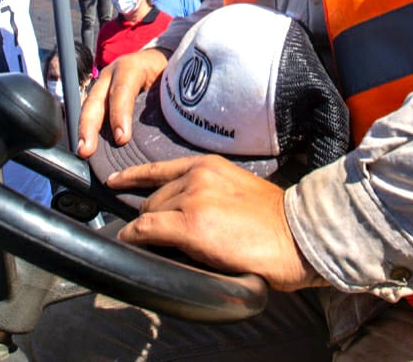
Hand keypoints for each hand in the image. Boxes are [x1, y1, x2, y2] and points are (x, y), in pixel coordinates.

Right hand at [76, 48, 168, 156]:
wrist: (158, 60)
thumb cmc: (168, 73)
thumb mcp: (171, 80)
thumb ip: (170, 99)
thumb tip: (179, 128)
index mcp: (132, 66)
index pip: (122, 89)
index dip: (120, 113)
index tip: (121, 138)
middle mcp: (112, 74)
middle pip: (96, 99)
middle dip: (90, 126)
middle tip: (87, 150)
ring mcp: (102, 85)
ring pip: (88, 107)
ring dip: (84, 131)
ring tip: (83, 153)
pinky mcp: (100, 97)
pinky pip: (90, 113)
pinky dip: (87, 131)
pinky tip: (88, 149)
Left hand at [109, 155, 321, 290]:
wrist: (297, 237)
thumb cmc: (273, 222)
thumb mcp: (236, 191)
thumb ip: (209, 192)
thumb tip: (182, 209)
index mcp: (210, 165)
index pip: (160, 168)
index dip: (133, 176)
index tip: (115, 182)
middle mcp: (197, 176)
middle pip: (154, 196)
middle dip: (151, 215)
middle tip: (157, 235)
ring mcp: (192, 199)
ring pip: (149, 213)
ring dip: (148, 230)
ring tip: (162, 246)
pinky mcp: (190, 226)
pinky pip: (146, 229)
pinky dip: (134, 236)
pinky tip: (129, 242)